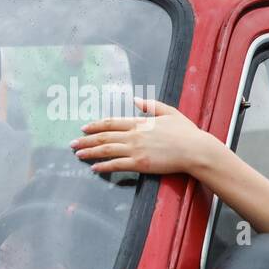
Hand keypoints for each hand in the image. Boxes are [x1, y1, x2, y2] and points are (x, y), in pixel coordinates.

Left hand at [71, 97, 211, 174]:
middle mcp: (134, 135)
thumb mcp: (170, 112)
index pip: (111, 122)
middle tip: (73, 143)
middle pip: (104, 137)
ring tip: (78, 155)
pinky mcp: (140, 164)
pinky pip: (117, 165)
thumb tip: (136, 99)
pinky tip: (94, 168)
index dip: (95, 125)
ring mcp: (136, 150)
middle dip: (86, 140)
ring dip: (90, 152)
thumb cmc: (187, 132)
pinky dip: (104, 166)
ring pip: (106, 150)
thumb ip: (151, 105)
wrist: (195, 150)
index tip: (84, 128)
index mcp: (140, 122)